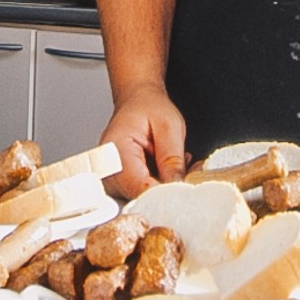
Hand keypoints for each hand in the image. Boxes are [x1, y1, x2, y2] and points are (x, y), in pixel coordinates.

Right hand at [101, 82, 188, 197]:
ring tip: (179, 166)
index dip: (166, 193)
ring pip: (143, 198)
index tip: (187, 188)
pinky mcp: (119, 185)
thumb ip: (172, 159)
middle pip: (140, 197)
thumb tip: (177, 187)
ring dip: (166, 188)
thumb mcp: (169, 126)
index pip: (139, 187)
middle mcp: (108, 170)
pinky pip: (142, 194)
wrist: (136, 100)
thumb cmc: (147, 108)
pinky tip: (169, 170)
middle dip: (170, 190)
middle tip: (192, 172)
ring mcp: (112, 180)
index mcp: (116, 151)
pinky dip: (160, 185)